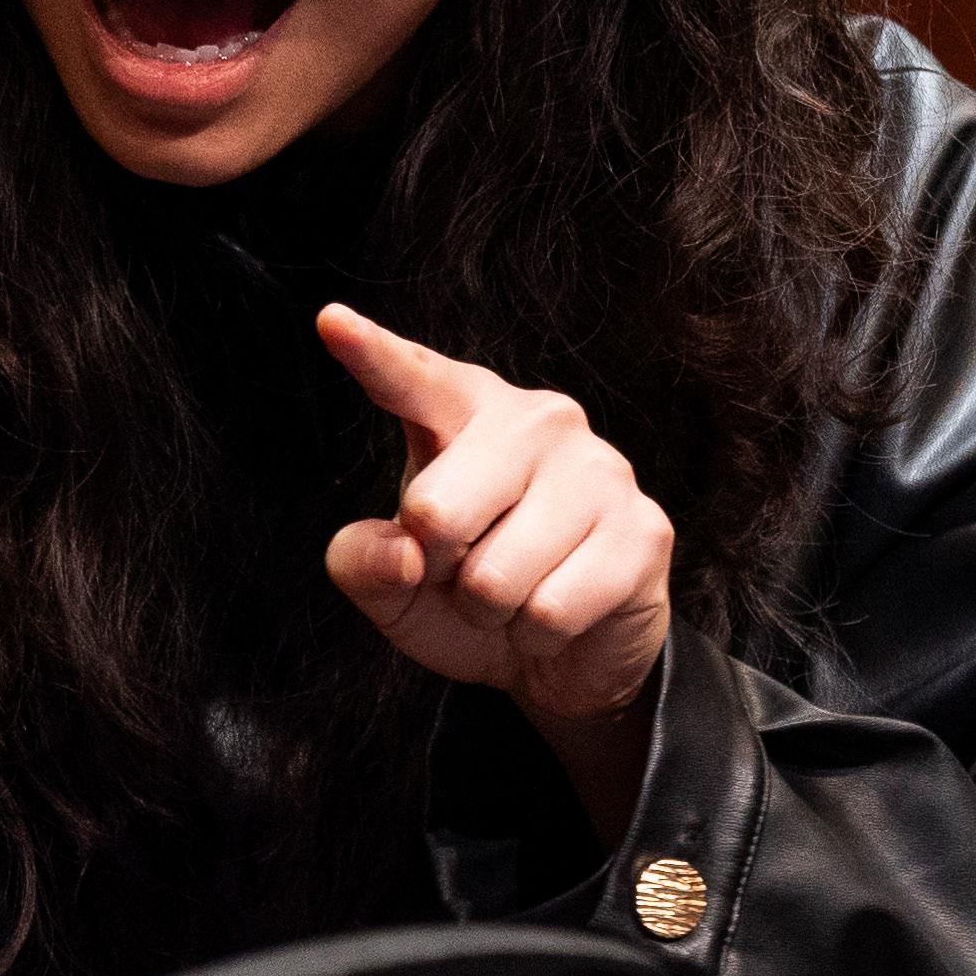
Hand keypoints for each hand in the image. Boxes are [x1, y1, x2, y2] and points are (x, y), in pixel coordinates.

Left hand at [318, 305, 673, 838]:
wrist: (562, 653)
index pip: (414, 380)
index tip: (331, 322)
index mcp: (465, 412)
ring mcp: (600, 470)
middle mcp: (538, 421)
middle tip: (466, 570)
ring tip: (518, 591)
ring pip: (495, 579)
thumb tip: (403, 552)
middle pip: (436, 513)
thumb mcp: (392, 587)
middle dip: (437, 569)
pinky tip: (560, 611)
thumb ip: (362, 563)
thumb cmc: (468, 597)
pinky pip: (551, 611)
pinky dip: (540, 635)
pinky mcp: (644, 530)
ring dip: (492, 611)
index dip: (373, 356)